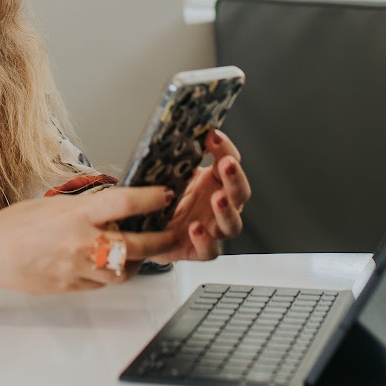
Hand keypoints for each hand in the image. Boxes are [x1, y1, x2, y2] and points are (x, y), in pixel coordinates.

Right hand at [0, 185, 179, 296]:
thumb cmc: (17, 223)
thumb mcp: (56, 204)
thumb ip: (86, 208)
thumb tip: (115, 206)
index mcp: (77, 214)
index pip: (125, 203)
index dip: (151, 199)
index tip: (166, 194)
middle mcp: (82, 242)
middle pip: (137, 244)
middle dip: (161, 240)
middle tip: (172, 234)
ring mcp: (78, 268)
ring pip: (125, 271)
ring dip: (138, 262)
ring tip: (143, 252)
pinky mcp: (73, 287)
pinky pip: (103, 284)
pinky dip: (112, 275)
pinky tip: (111, 265)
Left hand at [157, 132, 250, 262]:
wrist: (145, 230)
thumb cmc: (161, 199)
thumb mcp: (168, 173)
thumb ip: (175, 158)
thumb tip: (175, 134)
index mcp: (214, 181)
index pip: (229, 162)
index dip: (225, 149)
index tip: (213, 136)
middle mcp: (219, 205)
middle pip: (239, 193)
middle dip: (235, 178)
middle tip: (227, 164)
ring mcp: (212, 229)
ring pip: (232, 224)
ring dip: (227, 210)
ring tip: (218, 198)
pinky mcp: (199, 250)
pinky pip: (210, 250)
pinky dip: (205, 240)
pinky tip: (196, 228)